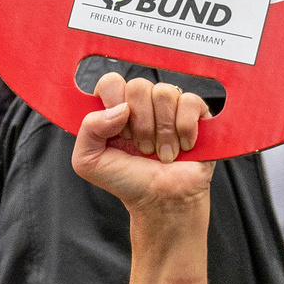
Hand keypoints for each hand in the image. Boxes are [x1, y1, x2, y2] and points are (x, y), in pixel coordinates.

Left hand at [72, 73, 214, 218]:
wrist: (162, 201)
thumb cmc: (128, 181)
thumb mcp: (88, 161)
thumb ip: (88, 129)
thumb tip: (120, 108)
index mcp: (114, 108)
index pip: (111, 82)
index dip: (115, 104)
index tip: (119, 133)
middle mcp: (141, 103)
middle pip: (138, 86)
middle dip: (140, 124)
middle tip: (142, 148)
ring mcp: (169, 106)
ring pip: (165, 93)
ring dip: (163, 131)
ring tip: (162, 153)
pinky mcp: (195, 112)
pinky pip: (189, 101)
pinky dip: (184, 129)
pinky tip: (182, 146)